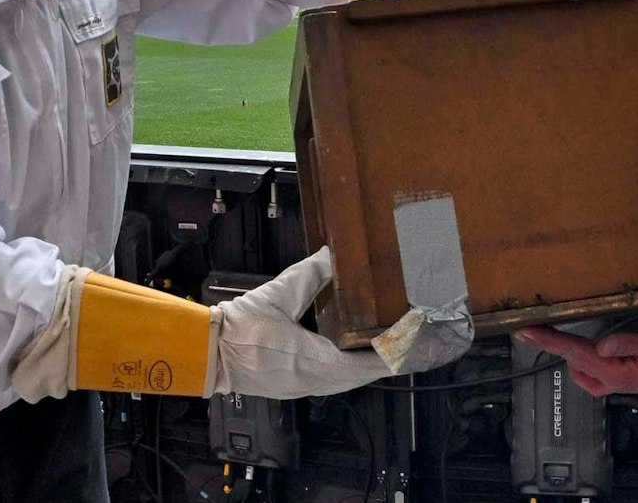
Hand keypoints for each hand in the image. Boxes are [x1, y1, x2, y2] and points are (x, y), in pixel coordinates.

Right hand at [212, 248, 473, 399]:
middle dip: (402, 354)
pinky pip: (343, 374)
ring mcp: (312, 384)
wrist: (208, 354)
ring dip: (383, 359)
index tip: (429, 336)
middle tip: (429, 336)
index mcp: (319, 364)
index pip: (376, 363)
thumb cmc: (240, 330)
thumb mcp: (280, 294)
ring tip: (409, 341)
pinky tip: (370, 346)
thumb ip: (312, 275)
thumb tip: (334, 253)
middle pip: (374, 372)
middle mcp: (322, 381)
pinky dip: (363, 361)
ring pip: (360, 375)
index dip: (405, 350)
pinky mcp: (303, 381)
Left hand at [515, 325, 637, 395]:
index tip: (527, 331)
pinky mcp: (623, 377)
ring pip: (580, 369)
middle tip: (533, 326)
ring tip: (555, 331)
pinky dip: (582, 358)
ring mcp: (616, 381)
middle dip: (552, 344)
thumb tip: (599, 345)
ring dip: (567, 351)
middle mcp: (612, 380)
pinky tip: (583, 346)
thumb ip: (625, 343)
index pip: (575, 353)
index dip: (549, 340)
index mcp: (617, 373)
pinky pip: (593, 370)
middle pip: (572, 361)